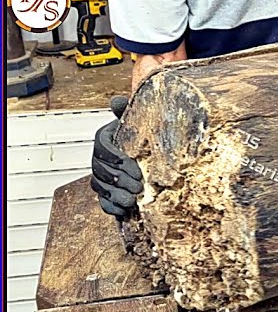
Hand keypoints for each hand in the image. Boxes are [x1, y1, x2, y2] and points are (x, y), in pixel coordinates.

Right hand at [90, 96, 142, 216]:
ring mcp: (100, 177)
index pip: (102, 148)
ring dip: (116, 195)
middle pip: (101, 171)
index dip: (116, 159)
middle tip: (138, 186)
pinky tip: (123, 211)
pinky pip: (102, 201)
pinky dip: (111, 207)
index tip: (135, 167)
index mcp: (103, 139)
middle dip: (119, 180)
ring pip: (100, 187)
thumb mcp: (135, 120)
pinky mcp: (106, 192)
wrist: (146, 150)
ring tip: (133, 200)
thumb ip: (126, 110)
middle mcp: (97, 159)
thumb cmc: (139, 134)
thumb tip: (117, 100)